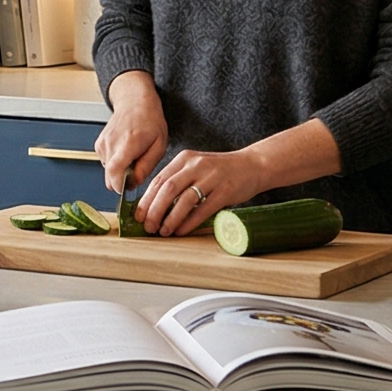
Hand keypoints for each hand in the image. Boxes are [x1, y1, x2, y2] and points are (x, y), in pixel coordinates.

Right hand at [95, 72, 167, 194]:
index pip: (115, 173)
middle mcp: (110, 144)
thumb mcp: (158, 145)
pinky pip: (106, 164)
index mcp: (128, 143)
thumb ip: (146, 167)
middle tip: (137, 173)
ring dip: (120, 171)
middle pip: (109, 177)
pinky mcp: (98, 145)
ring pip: (108, 172)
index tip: (130, 190)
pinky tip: (126, 152)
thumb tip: (133, 183)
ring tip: (133, 158)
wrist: (134, 102)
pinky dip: (116, 164)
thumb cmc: (150, 121)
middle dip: (122, 182)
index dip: (120, 187)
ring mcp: (102, 144)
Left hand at [137, 117, 343, 233]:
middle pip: (167, 189)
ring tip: (163, 231)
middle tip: (148, 226)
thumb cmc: (220, 172)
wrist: (253, 166)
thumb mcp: (196, 168)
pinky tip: (181, 231)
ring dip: (170, 218)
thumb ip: (178, 180)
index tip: (138, 215)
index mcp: (184, 159)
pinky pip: (203, 208)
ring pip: (184, 199)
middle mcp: (196, 165)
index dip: (146, 199)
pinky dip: (190, 222)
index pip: (159, 180)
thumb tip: (154, 205)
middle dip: (154, 210)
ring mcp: (211, 177)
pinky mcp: (226, 190)